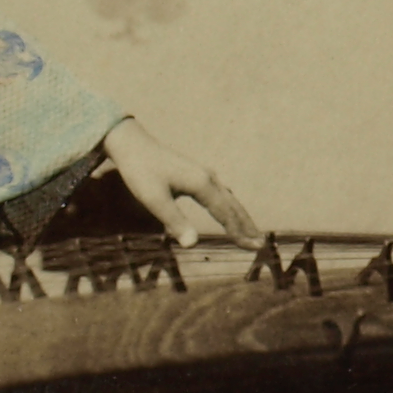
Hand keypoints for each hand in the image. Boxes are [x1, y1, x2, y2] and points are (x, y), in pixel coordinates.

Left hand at [102, 119, 262, 247]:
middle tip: (260, 244)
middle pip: (233, 205)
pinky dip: (230, 207)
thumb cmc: (141, 172)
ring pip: (228, 199)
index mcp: (202, 184)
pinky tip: (230, 212)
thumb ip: (174, 221)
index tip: (252, 248)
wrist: (132, 145)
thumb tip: (192, 245)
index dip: (239, 232)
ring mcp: (204, 174)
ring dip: (240, 216)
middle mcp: (208, 178)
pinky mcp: (197, 174)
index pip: (226, 213)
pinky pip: (221, 193)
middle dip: (246, 225)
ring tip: (251, 232)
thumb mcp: (154, 199)